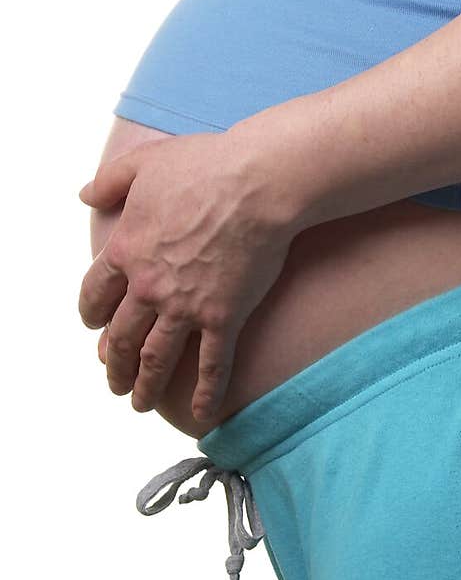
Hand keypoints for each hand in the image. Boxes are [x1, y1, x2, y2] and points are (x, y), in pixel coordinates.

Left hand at [78, 125, 302, 422]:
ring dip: (145, 386)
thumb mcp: (143, 163)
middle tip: (115, 381)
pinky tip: (203, 415)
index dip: (92, 316)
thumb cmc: (204, 166)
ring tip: (140, 404)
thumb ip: (109, 180)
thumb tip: (85, 194)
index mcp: (125, 251)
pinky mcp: (223, 317)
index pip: (95, 295)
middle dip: (114, 364)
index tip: (96, 328)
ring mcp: (185, 306)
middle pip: (120, 337)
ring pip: (156, 358)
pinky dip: (206, 394)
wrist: (257, 183)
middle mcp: (148, 287)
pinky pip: (211, 365)